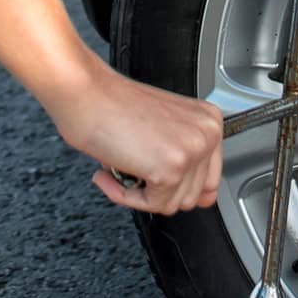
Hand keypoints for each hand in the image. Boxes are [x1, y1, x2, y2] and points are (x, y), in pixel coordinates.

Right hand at [43, 51, 222, 214]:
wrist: (86, 92)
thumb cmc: (112, 104)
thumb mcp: (163, 128)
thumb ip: (185, 158)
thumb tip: (203, 198)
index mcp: (209, 120)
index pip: (211, 179)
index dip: (179, 187)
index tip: (160, 182)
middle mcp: (206, 134)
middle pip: (192, 196)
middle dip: (157, 190)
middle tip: (131, 167)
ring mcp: (190, 152)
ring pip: (171, 204)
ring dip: (140, 193)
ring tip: (120, 165)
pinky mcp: (169, 169)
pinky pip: (150, 205)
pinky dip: (124, 195)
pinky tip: (111, 172)